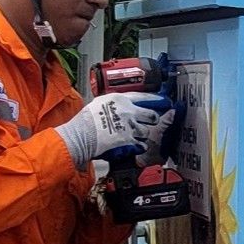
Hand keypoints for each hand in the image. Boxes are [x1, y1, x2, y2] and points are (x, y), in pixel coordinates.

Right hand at [56, 93, 171, 167]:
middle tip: (152, 121)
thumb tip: (118, 105)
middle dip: (153, 119)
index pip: (144, 96)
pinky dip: (140, 146)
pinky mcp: (129, 141)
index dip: (156, 99)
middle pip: (151, 114)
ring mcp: (130, 126)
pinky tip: (136, 146)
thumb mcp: (99, 103)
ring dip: (143, 134)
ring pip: (146, 131)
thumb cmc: (85, 121)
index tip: (163, 101)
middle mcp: (128, 111)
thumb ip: (112, 103)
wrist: (80, 136)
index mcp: (120, 99)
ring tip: (137, 136)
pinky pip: (142, 144)